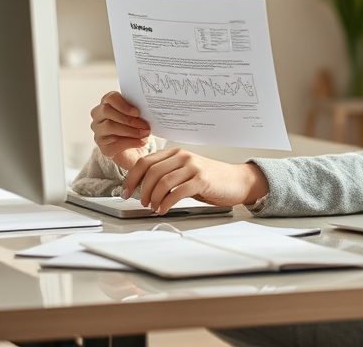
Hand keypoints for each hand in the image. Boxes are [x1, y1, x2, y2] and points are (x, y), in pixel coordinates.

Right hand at [90, 91, 151, 170]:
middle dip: (128, 118)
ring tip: (145, 133)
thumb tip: (146, 109)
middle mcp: (98, 117)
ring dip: (131, 130)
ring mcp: (98, 133)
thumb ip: (137, 110)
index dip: (123, 104)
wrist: (136, 150)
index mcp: (107, 104)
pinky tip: (141, 142)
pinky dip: (131, 142)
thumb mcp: (137, 116)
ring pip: (110, 126)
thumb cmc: (136, 127)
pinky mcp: (103, 148)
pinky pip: (114, 143)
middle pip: (107, 111)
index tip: (137, 112)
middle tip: (144, 125)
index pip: (109, 98)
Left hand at [121, 148, 269, 214]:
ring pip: (162, 181)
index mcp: (175, 153)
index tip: (125, 191)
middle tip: (141, 202)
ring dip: (153, 197)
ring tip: (153, 207)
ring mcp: (193, 167)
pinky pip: (177, 191)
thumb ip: (167, 175)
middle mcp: (182, 157)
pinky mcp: (202, 179)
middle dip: (141, 189)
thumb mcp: (185, 172)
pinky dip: (166, 202)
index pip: (145, 162)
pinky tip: (163, 209)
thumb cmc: (210, 179)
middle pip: (151, 171)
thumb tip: (142, 189)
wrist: (237, 181)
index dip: (132, 178)